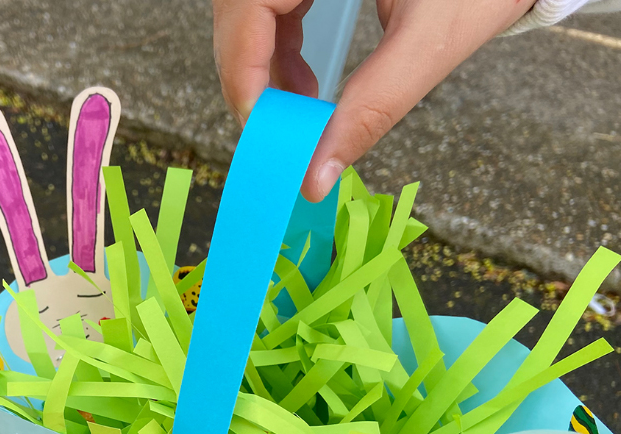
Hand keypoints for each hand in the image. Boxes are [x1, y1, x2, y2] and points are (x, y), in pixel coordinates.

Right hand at [213, 0, 536, 200]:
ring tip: (297, 108)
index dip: (240, 69)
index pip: (246, 4)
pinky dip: (277, 48)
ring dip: (260, 67)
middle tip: (275, 130)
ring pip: (248, 12)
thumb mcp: (432, 41)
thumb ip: (374, 107)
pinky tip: (302, 83)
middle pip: (237, 11)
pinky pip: (270, 5)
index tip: (260, 127)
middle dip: (248, 75)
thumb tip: (314, 179)